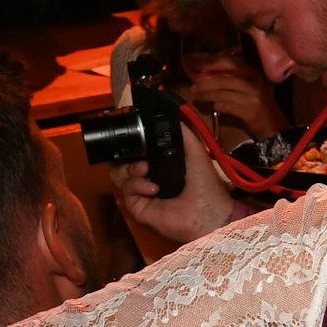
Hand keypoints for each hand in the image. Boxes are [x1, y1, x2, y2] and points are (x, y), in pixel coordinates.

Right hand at [110, 121, 243, 244]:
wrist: (207, 211)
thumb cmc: (205, 184)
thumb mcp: (194, 151)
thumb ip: (182, 132)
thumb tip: (169, 114)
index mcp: (159, 164)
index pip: (136, 149)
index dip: (132, 142)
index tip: (135, 134)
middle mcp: (147, 176)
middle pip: (121, 160)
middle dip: (126, 153)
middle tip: (141, 155)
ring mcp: (140, 192)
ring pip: (118, 173)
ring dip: (130, 168)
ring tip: (146, 169)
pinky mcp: (136, 206)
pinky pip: (125, 189)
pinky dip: (136, 185)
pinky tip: (153, 188)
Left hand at [187, 66, 285, 141]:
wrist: (274, 125)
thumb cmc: (258, 104)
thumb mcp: (248, 86)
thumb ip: (232, 78)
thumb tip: (206, 73)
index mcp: (252, 73)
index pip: (229, 62)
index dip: (211, 62)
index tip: (196, 64)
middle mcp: (253, 82)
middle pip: (223, 79)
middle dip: (205, 83)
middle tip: (193, 88)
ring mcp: (253, 96)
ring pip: (223, 93)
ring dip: (207, 95)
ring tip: (198, 98)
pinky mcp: (250, 111)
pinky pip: (227, 106)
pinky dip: (217, 106)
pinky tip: (213, 106)